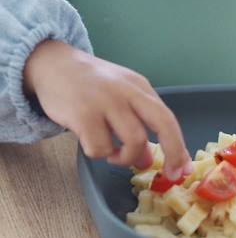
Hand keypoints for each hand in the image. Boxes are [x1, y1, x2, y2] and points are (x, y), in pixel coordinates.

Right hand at [23, 40, 191, 174]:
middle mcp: (128, 92)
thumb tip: (147, 161)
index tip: (182, 169)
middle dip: (173, 152)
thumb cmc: (90, 86)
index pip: (168, 118)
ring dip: (126, 158)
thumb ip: (136, 125)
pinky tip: (92, 143)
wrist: (52, 64)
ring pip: (134, 141)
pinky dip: (99, 154)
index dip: (179, 147)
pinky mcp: (83, 113)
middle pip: (163, 123)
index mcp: (140, 88)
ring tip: (113, 155)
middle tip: (168, 173)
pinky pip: (100, 147)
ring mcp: (106, 101)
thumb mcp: (119, 100)